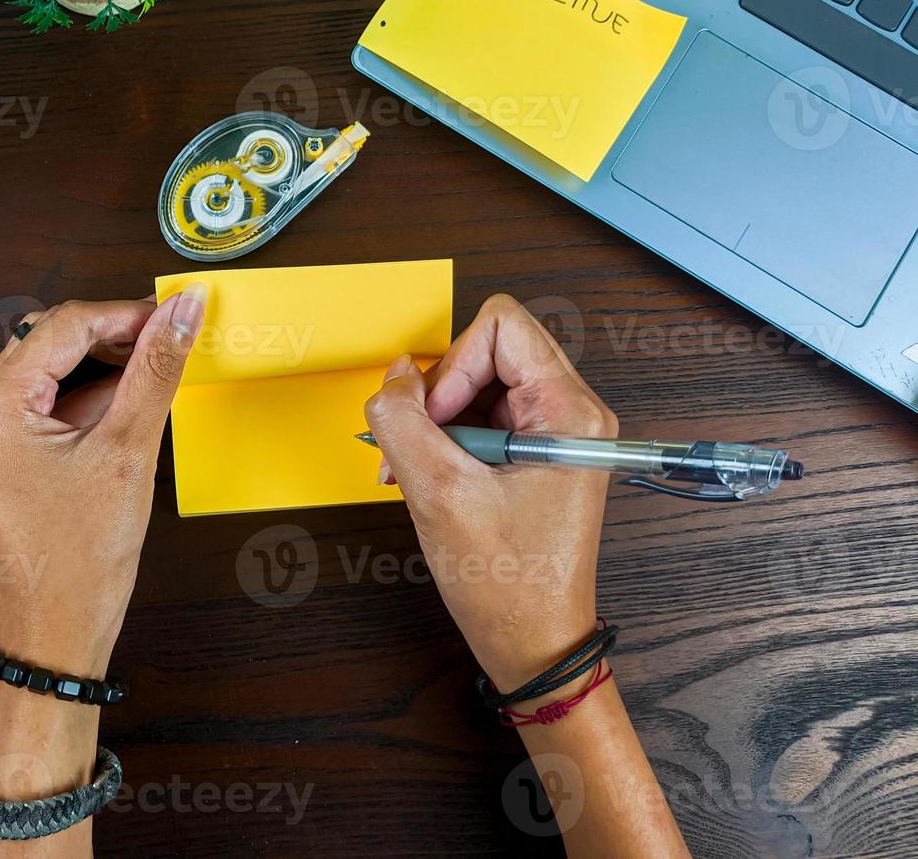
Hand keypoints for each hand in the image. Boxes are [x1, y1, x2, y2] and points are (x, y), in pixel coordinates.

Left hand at [0, 289, 206, 675]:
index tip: (176, 314)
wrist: (54, 632)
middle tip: (171, 342)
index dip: (125, 314)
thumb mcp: (128, 453)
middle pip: (50, 341)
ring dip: (102, 369)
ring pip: (50, 368)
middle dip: (113, 339)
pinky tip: (126, 412)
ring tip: (153, 381)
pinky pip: (43, 401)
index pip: (63, 326)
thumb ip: (155, 371)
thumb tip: (183, 310)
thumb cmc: (82, 559)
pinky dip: (85, 399)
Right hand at [363, 294, 616, 691]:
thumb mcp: (437, 492)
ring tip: (415, 473)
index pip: (501, 324)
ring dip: (436, 423)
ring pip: (478, 385)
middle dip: (439, 396)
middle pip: (488, 351)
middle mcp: (572, 411)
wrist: (534, 642)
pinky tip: (429, 479)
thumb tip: (395, 374)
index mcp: (568, 410)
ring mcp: (555, 432)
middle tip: (417, 450)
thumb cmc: (507, 582)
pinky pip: (482, 418)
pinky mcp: (537, 453)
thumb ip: (403, 420)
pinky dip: (446, 442)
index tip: (433, 421)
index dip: (453, 365)